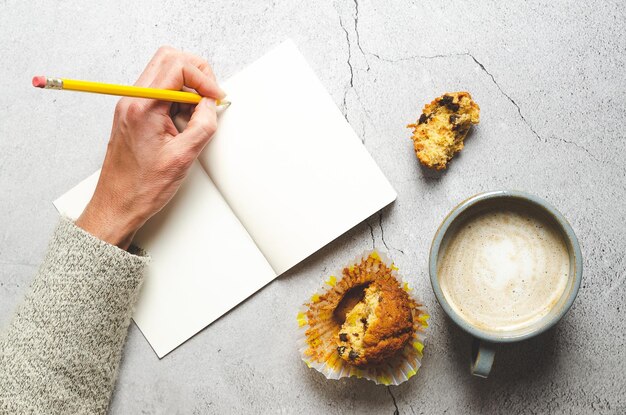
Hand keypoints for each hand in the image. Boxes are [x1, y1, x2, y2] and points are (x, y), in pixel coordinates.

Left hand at [76, 46, 224, 249]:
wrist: (117, 205)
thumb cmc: (141, 188)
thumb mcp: (183, 156)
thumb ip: (203, 124)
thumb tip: (212, 104)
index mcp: (143, 107)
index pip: (176, 66)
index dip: (203, 78)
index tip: (216, 97)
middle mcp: (132, 100)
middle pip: (168, 59)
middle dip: (196, 72)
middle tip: (210, 95)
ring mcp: (130, 105)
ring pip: (164, 73)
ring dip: (187, 87)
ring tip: (197, 114)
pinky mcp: (133, 113)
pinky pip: (159, 92)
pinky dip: (178, 99)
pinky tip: (185, 121)